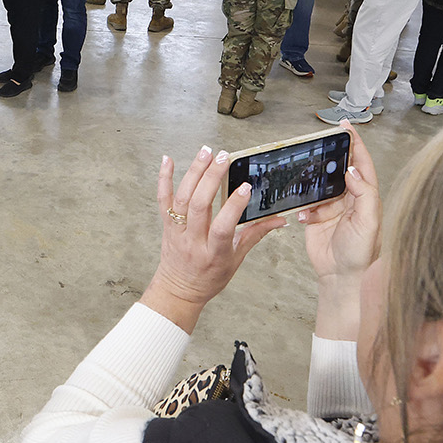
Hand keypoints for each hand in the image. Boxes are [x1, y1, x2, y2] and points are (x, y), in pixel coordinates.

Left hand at [141, 146, 285, 333]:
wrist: (178, 290)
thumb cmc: (209, 277)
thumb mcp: (236, 260)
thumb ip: (255, 235)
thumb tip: (280, 220)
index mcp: (214, 252)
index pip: (223, 227)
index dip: (234, 206)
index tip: (246, 186)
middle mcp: (193, 240)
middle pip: (199, 206)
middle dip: (211, 178)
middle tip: (224, 158)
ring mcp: (177, 232)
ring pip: (182, 199)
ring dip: (193, 172)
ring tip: (206, 152)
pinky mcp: (166, 225)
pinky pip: (162, 199)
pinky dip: (164, 178)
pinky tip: (168, 159)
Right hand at [297, 122, 381, 339]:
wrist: (341, 278)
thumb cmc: (361, 254)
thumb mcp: (368, 223)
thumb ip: (364, 195)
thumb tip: (353, 170)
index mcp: (366, 197)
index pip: (361, 164)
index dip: (355, 144)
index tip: (346, 127)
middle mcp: (349, 199)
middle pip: (339, 169)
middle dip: (331, 155)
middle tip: (320, 141)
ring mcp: (331, 208)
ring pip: (319, 185)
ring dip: (312, 182)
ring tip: (306, 176)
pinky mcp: (315, 218)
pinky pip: (305, 204)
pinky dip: (302, 207)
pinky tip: (303, 215)